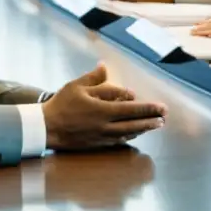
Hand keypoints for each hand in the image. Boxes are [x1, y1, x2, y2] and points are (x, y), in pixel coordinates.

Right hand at [42, 63, 166, 150]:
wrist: (45, 129)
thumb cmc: (60, 105)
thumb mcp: (76, 86)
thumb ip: (93, 78)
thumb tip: (104, 66)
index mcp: (103, 110)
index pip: (132, 109)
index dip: (148, 108)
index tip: (160, 107)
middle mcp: (106, 126)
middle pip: (134, 124)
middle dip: (152, 120)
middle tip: (165, 117)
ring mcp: (102, 137)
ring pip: (128, 133)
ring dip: (144, 129)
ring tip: (156, 125)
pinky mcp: (97, 144)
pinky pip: (118, 141)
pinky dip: (130, 136)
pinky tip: (136, 133)